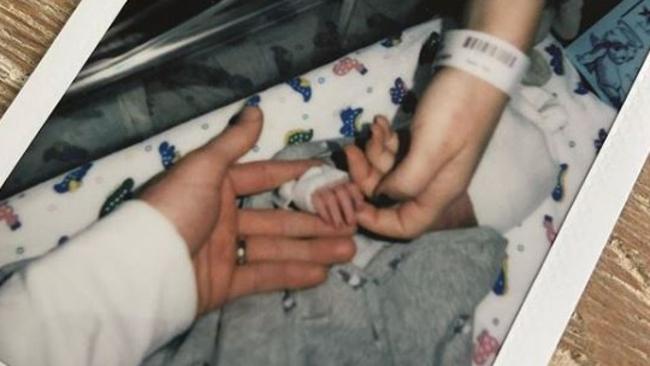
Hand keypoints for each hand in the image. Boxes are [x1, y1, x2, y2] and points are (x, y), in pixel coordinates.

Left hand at [141, 107, 355, 315]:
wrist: (141, 268)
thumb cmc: (175, 208)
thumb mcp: (203, 168)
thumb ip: (233, 142)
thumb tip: (256, 110)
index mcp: (216, 186)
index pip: (264, 177)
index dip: (296, 175)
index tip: (329, 176)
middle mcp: (223, 217)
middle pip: (277, 217)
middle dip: (314, 219)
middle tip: (349, 221)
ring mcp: (225, 252)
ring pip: (277, 247)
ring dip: (313, 248)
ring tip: (349, 248)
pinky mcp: (224, 283)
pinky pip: (264, 276)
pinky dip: (292, 274)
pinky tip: (322, 273)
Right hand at [311, 181, 364, 226]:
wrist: (312, 191)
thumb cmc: (335, 199)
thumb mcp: (346, 197)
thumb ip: (354, 204)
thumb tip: (362, 213)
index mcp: (344, 181)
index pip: (352, 187)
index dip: (357, 197)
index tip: (360, 209)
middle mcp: (333, 183)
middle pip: (342, 193)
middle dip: (348, 209)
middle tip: (351, 223)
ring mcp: (322, 187)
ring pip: (330, 198)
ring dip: (336, 214)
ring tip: (339, 226)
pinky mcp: (312, 194)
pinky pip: (318, 202)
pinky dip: (324, 213)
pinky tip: (328, 221)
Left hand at [345, 111, 477, 238]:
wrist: (476, 68)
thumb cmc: (456, 111)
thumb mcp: (431, 148)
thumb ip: (406, 181)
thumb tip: (381, 196)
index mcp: (439, 193)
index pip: (406, 226)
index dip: (375, 221)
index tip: (352, 202)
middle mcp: (432, 182)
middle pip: (388, 195)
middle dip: (366, 175)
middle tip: (351, 149)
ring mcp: (427, 160)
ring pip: (388, 170)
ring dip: (373, 151)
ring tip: (374, 127)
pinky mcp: (422, 141)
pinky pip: (395, 149)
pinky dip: (384, 139)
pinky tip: (380, 120)